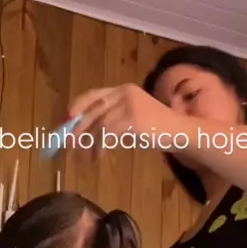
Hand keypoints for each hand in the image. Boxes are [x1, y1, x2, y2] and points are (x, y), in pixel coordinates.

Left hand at [67, 84, 182, 154]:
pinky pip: (108, 134)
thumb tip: (85, 133)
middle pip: (93, 109)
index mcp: (123, 90)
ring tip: (87, 157)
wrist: (180, 133)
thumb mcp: (131, 120)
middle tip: (69, 144)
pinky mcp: (133, 120)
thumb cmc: (156, 130)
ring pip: (99, 124)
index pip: (93, 95)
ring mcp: (130, 106)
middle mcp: (125, 93)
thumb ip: (112, 121)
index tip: (66, 121)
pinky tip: (99, 156)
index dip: (77, 107)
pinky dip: (100, 147)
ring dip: (89, 143)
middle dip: (78, 128)